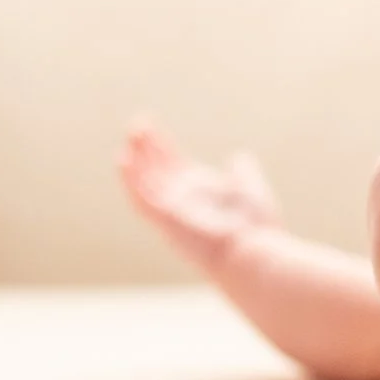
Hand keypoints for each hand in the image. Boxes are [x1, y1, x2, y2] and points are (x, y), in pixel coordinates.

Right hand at [117, 116, 282, 267]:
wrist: (254, 255)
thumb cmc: (256, 230)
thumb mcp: (250, 191)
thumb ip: (242, 173)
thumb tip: (239, 156)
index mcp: (199, 193)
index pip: (172, 165)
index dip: (159, 146)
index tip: (149, 125)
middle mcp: (181, 202)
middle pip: (155, 170)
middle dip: (144, 148)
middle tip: (136, 125)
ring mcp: (171, 212)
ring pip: (145, 182)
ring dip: (135, 159)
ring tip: (132, 134)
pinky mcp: (166, 220)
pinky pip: (141, 199)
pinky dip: (131, 181)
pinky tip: (123, 160)